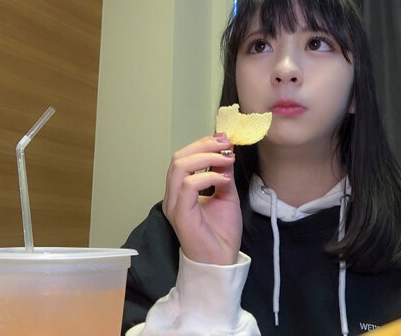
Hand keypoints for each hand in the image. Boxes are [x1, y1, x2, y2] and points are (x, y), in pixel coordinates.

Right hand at [163, 133, 240, 264]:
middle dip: (204, 145)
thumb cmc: (221, 233)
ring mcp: (174, 205)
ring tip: (227, 159)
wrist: (221, 262)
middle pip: (179, 158)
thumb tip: (226, 152)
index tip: (224, 139)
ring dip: (206, 157)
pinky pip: (188, 186)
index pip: (184, 158)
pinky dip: (208, 176)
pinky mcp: (180, 214)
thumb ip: (223, 174)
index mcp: (180, 190)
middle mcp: (173, 195)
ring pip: (180, 168)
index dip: (203, 144)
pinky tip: (224, 179)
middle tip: (226, 144)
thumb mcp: (226, 195)